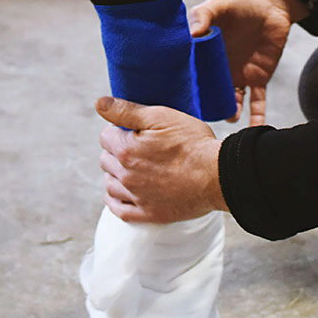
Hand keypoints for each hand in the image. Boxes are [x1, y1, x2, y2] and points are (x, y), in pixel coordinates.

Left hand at [95, 96, 227, 223]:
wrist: (218, 176)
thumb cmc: (193, 143)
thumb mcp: (162, 117)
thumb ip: (126, 111)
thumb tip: (99, 104)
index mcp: (126, 150)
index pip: (105, 137)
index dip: (119, 131)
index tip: (134, 132)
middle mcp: (126, 175)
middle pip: (105, 161)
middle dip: (116, 152)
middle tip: (137, 148)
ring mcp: (137, 197)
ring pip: (109, 185)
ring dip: (116, 175)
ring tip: (133, 168)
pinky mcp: (148, 214)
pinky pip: (119, 210)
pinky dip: (116, 200)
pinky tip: (123, 193)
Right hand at [190, 0, 307, 125]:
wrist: (271, 4)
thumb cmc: (240, 3)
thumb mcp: (217, 6)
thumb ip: (202, 16)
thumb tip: (192, 34)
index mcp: (206, 57)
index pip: (194, 77)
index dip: (187, 89)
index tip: (178, 102)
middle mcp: (220, 71)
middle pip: (211, 95)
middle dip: (206, 108)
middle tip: (200, 119)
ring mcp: (239, 76)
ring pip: (232, 102)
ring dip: (229, 113)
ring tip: (227, 119)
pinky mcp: (259, 78)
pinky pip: (258, 101)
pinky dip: (258, 116)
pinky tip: (256, 129)